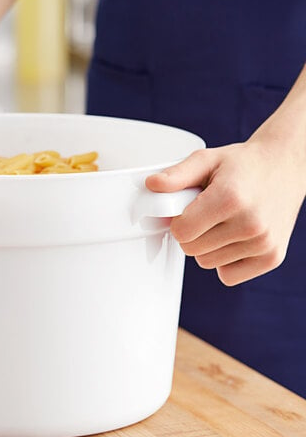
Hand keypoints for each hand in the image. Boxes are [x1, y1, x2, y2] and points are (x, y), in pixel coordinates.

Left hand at [145, 133, 305, 285]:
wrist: (286, 166)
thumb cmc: (241, 165)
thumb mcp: (207, 160)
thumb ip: (177, 175)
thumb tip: (151, 185)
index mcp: (230, 198)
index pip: (181, 232)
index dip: (178, 221)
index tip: (188, 209)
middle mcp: (250, 223)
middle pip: (191, 250)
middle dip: (191, 233)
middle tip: (206, 214)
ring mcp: (264, 243)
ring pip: (207, 263)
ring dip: (207, 247)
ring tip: (224, 222)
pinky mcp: (272, 258)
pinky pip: (228, 276)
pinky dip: (225, 262)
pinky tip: (235, 238)